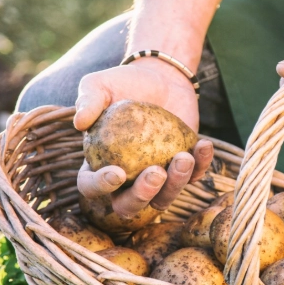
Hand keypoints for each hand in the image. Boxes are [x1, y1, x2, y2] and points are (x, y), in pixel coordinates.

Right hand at [74, 58, 213, 217]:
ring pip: (163, 198)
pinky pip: (193, 176)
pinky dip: (201, 165)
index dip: (101, 187)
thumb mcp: (100, 85)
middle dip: (142, 196)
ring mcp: (157, 178)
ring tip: (184, 157)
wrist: (161, 79)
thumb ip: (88, 100)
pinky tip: (203, 145)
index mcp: (98, 164)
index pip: (91, 186)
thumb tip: (80, 122)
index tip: (118, 172)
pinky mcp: (183, 170)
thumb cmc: (124, 83)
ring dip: (175, 184)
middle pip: (128, 206)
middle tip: (156, 172)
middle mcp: (126, 180)